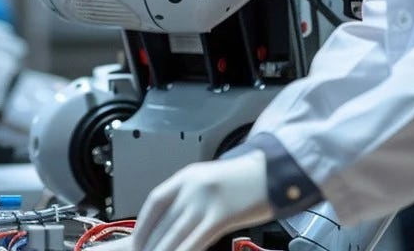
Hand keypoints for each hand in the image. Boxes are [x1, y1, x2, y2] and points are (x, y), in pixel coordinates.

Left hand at [127, 151, 273, 250]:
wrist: (276, 171)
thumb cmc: (245, 180)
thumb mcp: (210, 181)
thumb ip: (189, 198)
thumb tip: (169, 222)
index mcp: (186, 177)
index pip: (154, 203)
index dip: (143, 226)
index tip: (137, 242)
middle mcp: (192, 187)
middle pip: (162, 222)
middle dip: (151, 244)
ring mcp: (206, 200)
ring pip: (175, 234)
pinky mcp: (222, 215)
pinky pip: (196, 240)